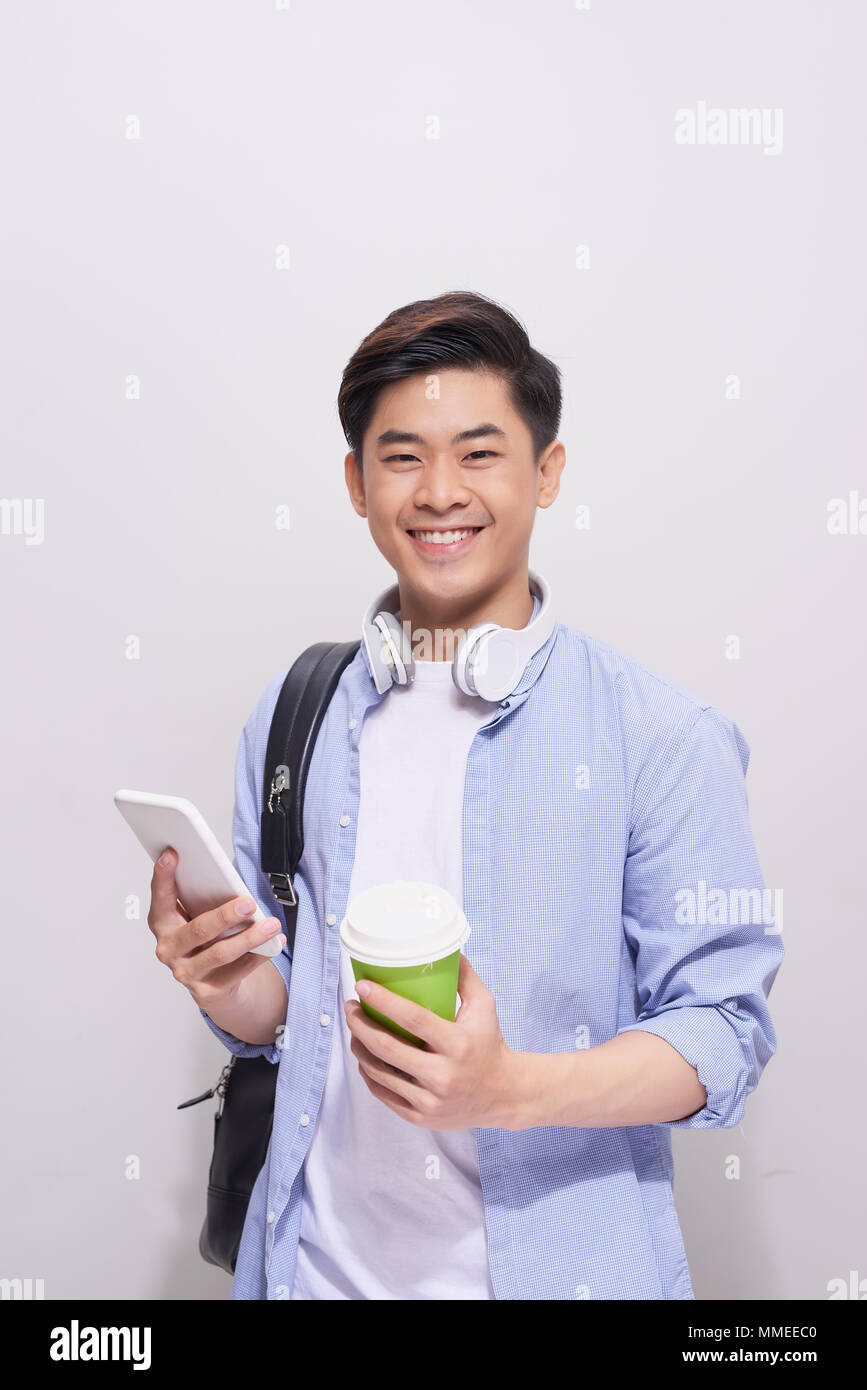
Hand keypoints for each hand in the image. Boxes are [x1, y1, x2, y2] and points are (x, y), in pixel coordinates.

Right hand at [147, 847, 284, 1011]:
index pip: (161, 897)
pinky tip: (274, 944)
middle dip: (224, 916)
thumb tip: (224, 878)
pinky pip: (237, 972)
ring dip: (250, 938)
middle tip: (247, 903)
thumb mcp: (198, 916)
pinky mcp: (207, 991)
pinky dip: (258, 956)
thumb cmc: (206, 938)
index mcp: (162, 923)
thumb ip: (202, 899)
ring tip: (272, 925)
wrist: (212, 984)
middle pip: (198, 930)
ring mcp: (186, 972)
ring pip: (221, 953)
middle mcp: (169, 949)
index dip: (163, 876)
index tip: (172, 854)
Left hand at [344, 953, 527, 1130]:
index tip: (363, 987)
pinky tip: (365, 1057)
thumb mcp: (484, 1007)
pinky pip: (383, 1093)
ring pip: (378, 1071)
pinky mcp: (422, 1116)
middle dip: (359, 1024)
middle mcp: (443, 1075)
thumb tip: (447, 949)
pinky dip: (368, 1073)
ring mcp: (430, 1100)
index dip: (383, 1001)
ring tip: (354, 1030)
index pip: (413, 1019)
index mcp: (457, 1044)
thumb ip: (465, 977)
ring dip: (358, 1048)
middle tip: (351, 1007)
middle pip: (386, 1047)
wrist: (506, 1095)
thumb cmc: (490, 1044)